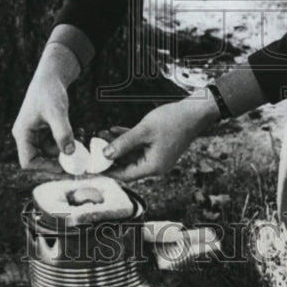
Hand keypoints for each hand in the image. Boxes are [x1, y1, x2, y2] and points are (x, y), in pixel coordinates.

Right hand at [11, 44, 78, 170]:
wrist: (52, 74)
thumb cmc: (49, 90)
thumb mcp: (56, 112)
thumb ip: (62, 132)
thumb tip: (70, 152)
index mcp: (23, 133)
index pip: (28, 161)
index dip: (44, 167)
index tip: (63, 168)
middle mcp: (27, 135)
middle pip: (39, 159)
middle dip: (57, 160)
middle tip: (76, 161)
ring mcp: (36, 133)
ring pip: (49, 152)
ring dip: (64, 151)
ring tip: (80, 142)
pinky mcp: (45, 129)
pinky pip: (54, 143)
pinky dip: (66, 141)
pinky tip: (78, 134)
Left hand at [104, 91, 221, 180]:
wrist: (194, 111)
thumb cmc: (172, 120)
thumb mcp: (144, 131)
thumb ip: (124, 143)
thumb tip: (106, 154)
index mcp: (153, 167)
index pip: (125, 175)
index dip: (107, 171)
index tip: (92, 166)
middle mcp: (155, 165)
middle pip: (126, 165)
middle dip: (109, 155)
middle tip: (93, 147)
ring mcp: (157, 156)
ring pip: (131, 153)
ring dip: (117, 145)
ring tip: (100, 135)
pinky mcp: (158, 146)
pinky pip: (138, 146)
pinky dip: (127, 139)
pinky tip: (113, 129)